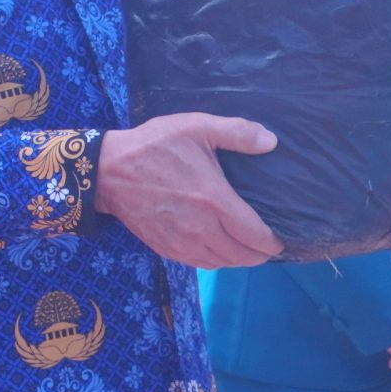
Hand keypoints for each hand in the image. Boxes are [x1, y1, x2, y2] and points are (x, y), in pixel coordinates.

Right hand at [96, 113, 282, 268]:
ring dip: (238, 260)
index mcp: (215, 201)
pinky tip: (219, 249)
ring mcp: (182, 243)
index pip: (256, 236)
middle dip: (260, 255)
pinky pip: (200, 264)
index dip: (274, 243)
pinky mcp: (166, 249)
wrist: (109, 171)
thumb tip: (271, 142)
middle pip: (242, 257)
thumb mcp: (197, 127)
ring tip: (247, 248)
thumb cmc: (155, 146)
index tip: (281, 238)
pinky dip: (216, 261)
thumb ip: (237, 132)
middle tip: (268, 246)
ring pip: (222, 264)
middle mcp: (202, 229)